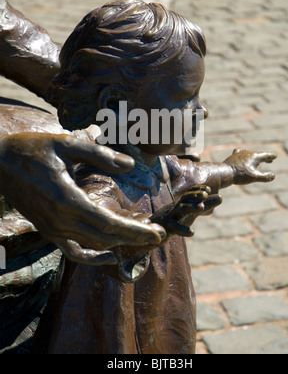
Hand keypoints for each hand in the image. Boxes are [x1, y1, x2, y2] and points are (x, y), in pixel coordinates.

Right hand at [0, 133, 163, 264]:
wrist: (0, 162)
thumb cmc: (33, 150)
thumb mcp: (66, 144)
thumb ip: (99, 154)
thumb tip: (129, 165)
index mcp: (67, 200)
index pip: (109, 223)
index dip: (136, 230)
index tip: (158, 233)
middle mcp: (60, 220)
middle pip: (105, 237)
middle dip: (134, 238)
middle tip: (158, 235)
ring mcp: (52, 229)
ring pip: (92, 245)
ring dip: (118, 243)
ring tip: (140, 237)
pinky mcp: (47, 231)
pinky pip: (72, 251)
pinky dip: (92, 257)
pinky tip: (108, 255)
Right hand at [152, 185, 222, 237]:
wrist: (151, 230)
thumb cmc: (174, 219)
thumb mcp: (192, 212)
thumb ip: (206, 205)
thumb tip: (221, 197)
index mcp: (181, 203)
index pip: (190, 193)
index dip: (198, 190)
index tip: (208, 189)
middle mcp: (175, 207)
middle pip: (185, 198)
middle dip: (195, 195)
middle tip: (205, 194)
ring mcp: (170, 216)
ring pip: (180, 210)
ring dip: (190, 207)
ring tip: (201, 207)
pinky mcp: (167, 227)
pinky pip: (174, 227)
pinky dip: (183, 229)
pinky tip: (192, 233)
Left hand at [224, 148, 276, 184]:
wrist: (224, 173)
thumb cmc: (240, 175)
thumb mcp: (254, 177)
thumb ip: (265, 177)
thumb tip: (273, 176)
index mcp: (254, 157)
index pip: (264, 155)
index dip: (270, 156)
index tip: (275, 156)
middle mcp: (247, 153)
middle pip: (257, 154)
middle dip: (264, 157)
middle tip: (269, 160)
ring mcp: (239, 154)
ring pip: (249, 154)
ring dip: (254, 157)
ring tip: (256, 160)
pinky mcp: (233, 157)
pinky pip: (240, 154)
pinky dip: (244, 156)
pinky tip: (242, 157)